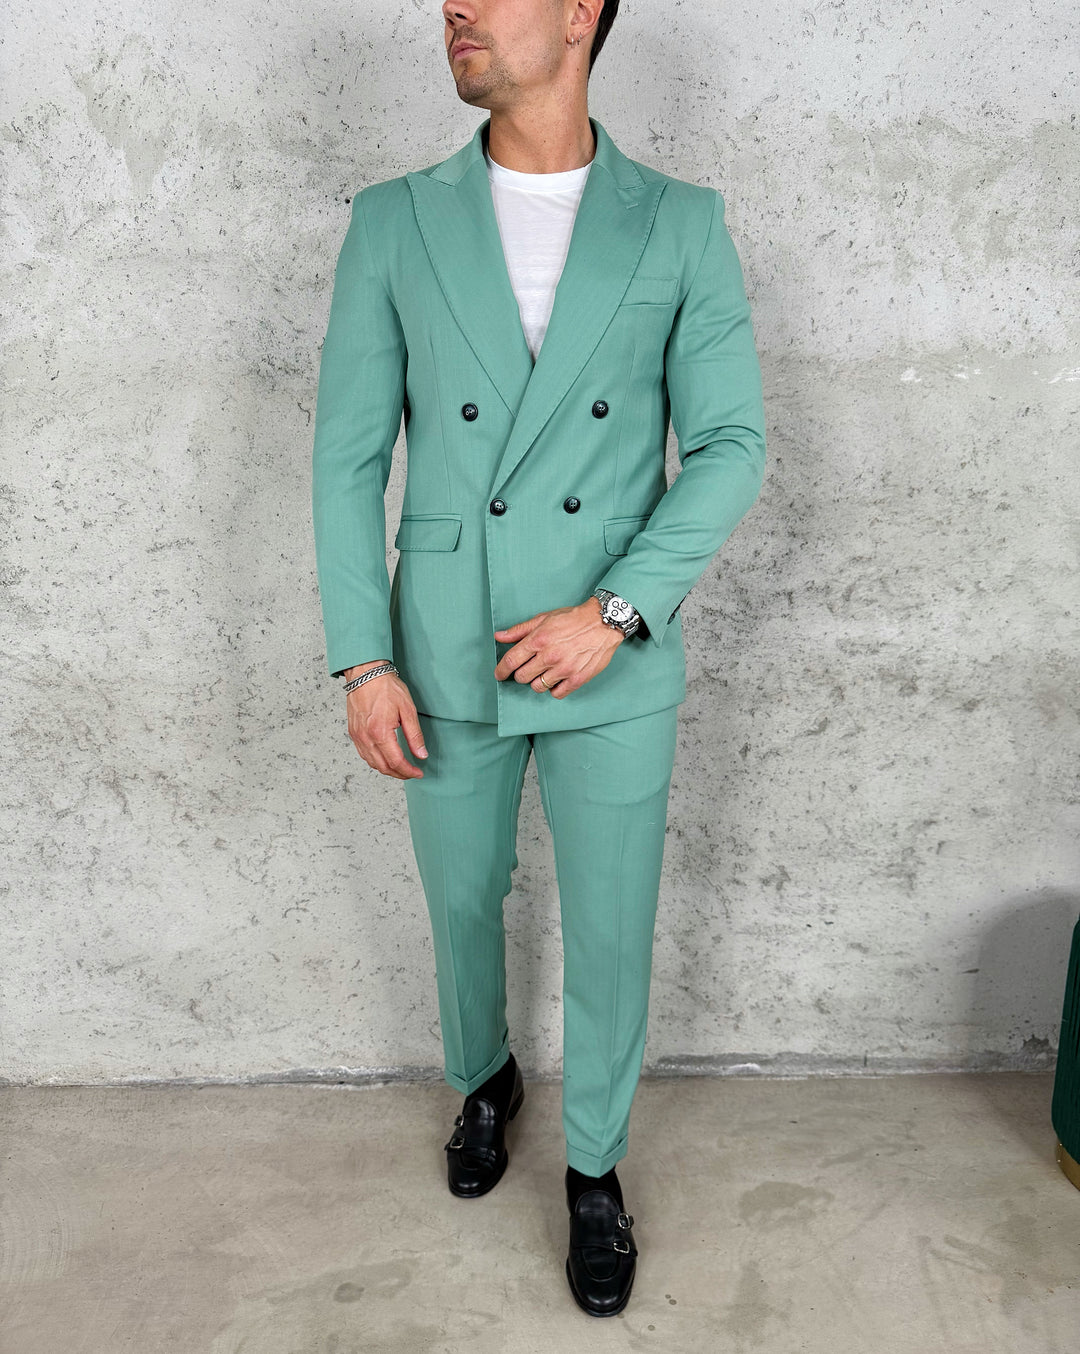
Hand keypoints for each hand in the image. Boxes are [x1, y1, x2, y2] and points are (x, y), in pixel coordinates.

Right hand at [343, 661, 427, 778]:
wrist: (365, 674)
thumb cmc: (385, 687)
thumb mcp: (407, 709)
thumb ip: (415, 735)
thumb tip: (421, 754)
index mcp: (380, 733)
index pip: (396, 762)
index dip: (409, 771)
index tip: (418, 773)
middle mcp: (366, 738)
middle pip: (383, 767)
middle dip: (399, 774)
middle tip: (412, 773)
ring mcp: (357, 736)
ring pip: (372, 763)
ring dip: (387, 770)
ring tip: (401, 768)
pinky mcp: (353, 732)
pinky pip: (364, 754)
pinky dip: (376, 761)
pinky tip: (385, 758)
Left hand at [493, 596, 623, 698]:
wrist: (603, 622)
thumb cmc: (573, 619)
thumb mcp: (544, 618)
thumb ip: (520, 630)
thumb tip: (499, 636)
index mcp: (538, 640)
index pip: (510, 661)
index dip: (501, 671)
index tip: (499, 675)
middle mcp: (549, 656)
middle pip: (522, 677)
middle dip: (521, 674)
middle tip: (528, 668)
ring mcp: (564, 669)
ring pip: (537, 687)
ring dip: (537, 681)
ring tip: (544, 672)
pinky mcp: (577, 679)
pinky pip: (556, 694)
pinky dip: (554, 689)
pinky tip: (556, 679)